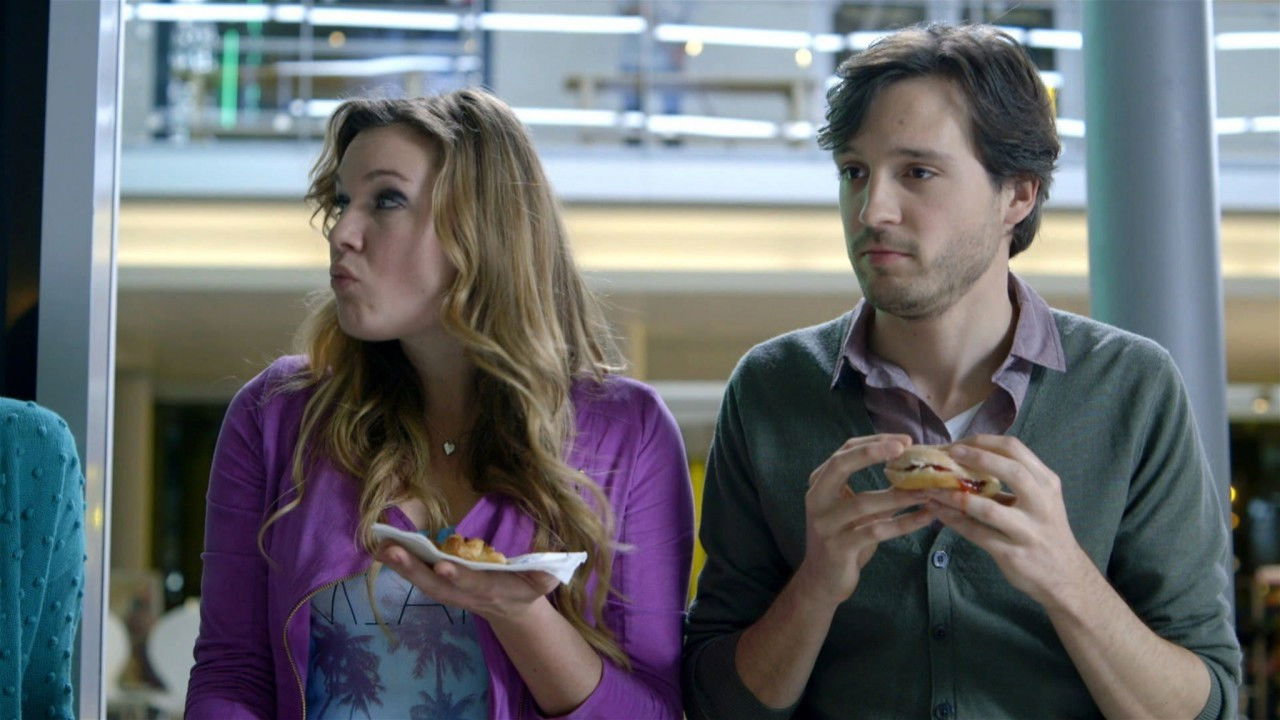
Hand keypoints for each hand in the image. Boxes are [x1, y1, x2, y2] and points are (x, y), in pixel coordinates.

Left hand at [375, 542, 559, 621]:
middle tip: (392, 551)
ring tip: (381, 546)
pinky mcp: (442, 585)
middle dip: (414, 569)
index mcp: (491, 590)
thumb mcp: (544, 582)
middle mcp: (466, 594)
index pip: (472, 584)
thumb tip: (549, 569)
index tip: (442, 565)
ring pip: (423, 582)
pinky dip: (400, 564)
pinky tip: (382, 548)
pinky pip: (419, 576)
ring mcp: (451, 592)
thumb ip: (546, 575)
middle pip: (436, 585)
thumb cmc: (528, 589)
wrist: (512, 610)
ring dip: (401, 566)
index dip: (459, 576)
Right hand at [793, 434, 935, 607]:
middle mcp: (817, 499)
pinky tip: (927, 517)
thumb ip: (871, 489)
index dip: (873, 443)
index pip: (844, 452)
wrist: (822, 580)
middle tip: (905, 447)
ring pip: (865, 502)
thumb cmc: (843, 538)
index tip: (903, 441)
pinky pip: (877, 531)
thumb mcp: (852, 509)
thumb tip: (911, 468)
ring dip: (901, 495)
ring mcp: (825, 524)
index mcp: (819, 484)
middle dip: (873, 452)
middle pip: (842, 465)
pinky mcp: (839, 547)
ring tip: (929, 489)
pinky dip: (905, 523)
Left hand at [924, 435, 1094, 608]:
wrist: (1065, 575)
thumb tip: (968, 458)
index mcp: (1046, 482)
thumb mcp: (1040, 499)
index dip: (984, 442)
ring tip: (931, 488)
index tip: (958, 442)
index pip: (1015, 450)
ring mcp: (1028, 531)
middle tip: (945, 455)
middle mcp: (1041, 503)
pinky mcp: (1013, 554)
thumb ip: (1014, 479)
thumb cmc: (1045, 530)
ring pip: (988, 508)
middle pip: (1011, 470)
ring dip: (954, 496)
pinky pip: (978, 534)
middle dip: (975, 458)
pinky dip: (955, 521)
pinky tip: (939, 512)